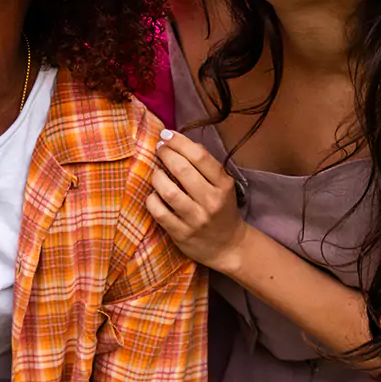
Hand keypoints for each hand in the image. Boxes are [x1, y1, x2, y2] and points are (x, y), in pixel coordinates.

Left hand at [146, 129, 248, 272]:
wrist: (228, 246)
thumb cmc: (221, 208)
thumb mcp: (222, 184)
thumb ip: (205, 164)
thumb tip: (182, 142)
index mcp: (223, 185)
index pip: (199, 156)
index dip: (179, 141)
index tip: (166, 135)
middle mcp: (211, 201)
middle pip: (182, 169)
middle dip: (165, 154)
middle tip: (159, 149)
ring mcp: (195, 219)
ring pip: (168, 191)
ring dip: (156, 176)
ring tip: (157, 173)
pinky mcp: (181, 233)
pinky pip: (158, 211)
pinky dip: (151, 199)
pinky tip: (154, 194)